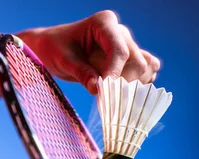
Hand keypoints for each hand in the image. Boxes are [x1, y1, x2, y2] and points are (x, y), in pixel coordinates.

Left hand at [24, 10, 160, 94]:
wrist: (53, 48)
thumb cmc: (54, 48)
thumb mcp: (63, 60)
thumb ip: (81, 73)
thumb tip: (98, 90)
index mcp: (104, 23)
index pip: (119, 50)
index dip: (114, 73)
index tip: (103, 91)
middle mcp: (120, 31)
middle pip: (137, 61)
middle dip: (122, 82)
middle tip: (102, 95)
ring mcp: (127, 44)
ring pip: (145, 66)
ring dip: (132, 84)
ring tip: (109, 93)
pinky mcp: (129, 58)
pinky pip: (146, 70)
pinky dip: (136, 84)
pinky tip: (118, 92)